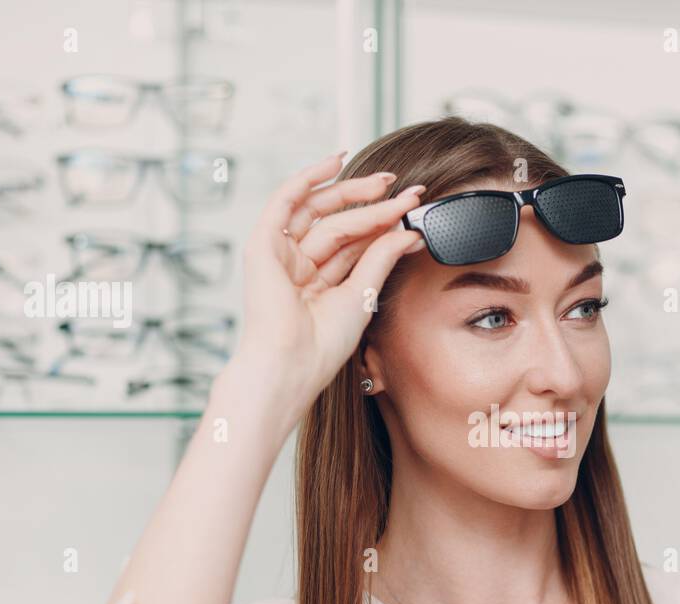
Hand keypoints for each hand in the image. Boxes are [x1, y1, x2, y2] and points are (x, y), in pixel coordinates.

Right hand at [233, 151, 425, 411]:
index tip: (416, 209)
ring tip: (386, 181)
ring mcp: (280, 253)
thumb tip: (409, 231)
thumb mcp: (363, 294)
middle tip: (408, 192)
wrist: (293, 364)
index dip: (385, 223)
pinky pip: (284, 200)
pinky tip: (334, 162)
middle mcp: (299, 264)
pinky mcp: (263, 244)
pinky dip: (308, 178)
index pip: (356, 241)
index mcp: (320, 280)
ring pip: (319, 210)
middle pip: (339, 221)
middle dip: (373, 203)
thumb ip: (381, 258)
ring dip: (351, 191)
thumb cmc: (322, 345)